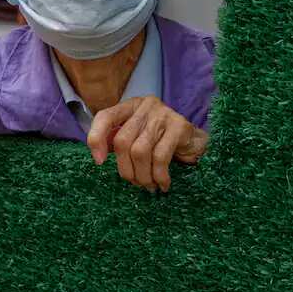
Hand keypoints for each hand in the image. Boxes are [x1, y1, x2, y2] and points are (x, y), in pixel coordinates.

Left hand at [87, 96, 207, 191]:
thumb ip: (117, 141)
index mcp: (130, 106)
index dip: (97, 138)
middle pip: (122, 140)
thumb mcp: (136, 137)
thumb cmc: (160, 141)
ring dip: (142, 175)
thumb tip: (99, 156)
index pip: (105, 117)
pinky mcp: (179, 126)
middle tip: (135, 183)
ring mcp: (163, 114)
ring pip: (140, 151)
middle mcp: (145, 106)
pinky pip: (160, 157)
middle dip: (126, 169)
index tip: (99, 162)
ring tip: (148, 185)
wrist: (195, 142)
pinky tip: (162, 183)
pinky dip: (159, 176)